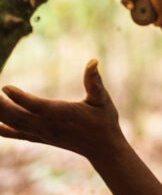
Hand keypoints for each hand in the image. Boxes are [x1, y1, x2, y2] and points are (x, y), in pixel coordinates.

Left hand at [0, 60, 124, 158]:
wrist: (103, 147)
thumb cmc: (104, 120)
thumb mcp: (102, 99)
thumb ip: (95, 81)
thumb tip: (93, 61)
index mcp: (65, 114)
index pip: (39, 107)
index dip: (21, 98)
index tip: (5, 87)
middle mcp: (50, 126)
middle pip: (19, 117)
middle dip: (1, 105)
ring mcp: (44, 133)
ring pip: (15, 124)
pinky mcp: (42, 137)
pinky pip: (17, 134)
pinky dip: (2, 129)